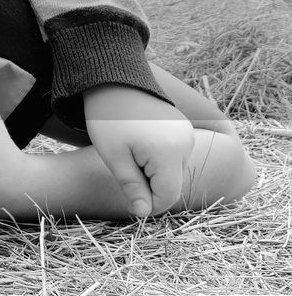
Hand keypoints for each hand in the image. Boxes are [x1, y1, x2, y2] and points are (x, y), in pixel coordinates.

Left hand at [83, 86, 194, 216]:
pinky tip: (140, 143)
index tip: (127, 196)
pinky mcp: (185, 128)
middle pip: (171, 184)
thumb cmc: (108, 119)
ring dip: (153, 172)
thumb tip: (143, 213)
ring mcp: (188, 134)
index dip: (148, 203)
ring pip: (173, 171)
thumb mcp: (114, 157)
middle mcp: (186, 143)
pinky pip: (176, 156)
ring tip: (131, 150)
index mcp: (169, 152)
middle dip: (149, 185)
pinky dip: (159, 159)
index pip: (167, 195)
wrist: (113, 82)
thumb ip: (132, 187)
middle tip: (125, 165)